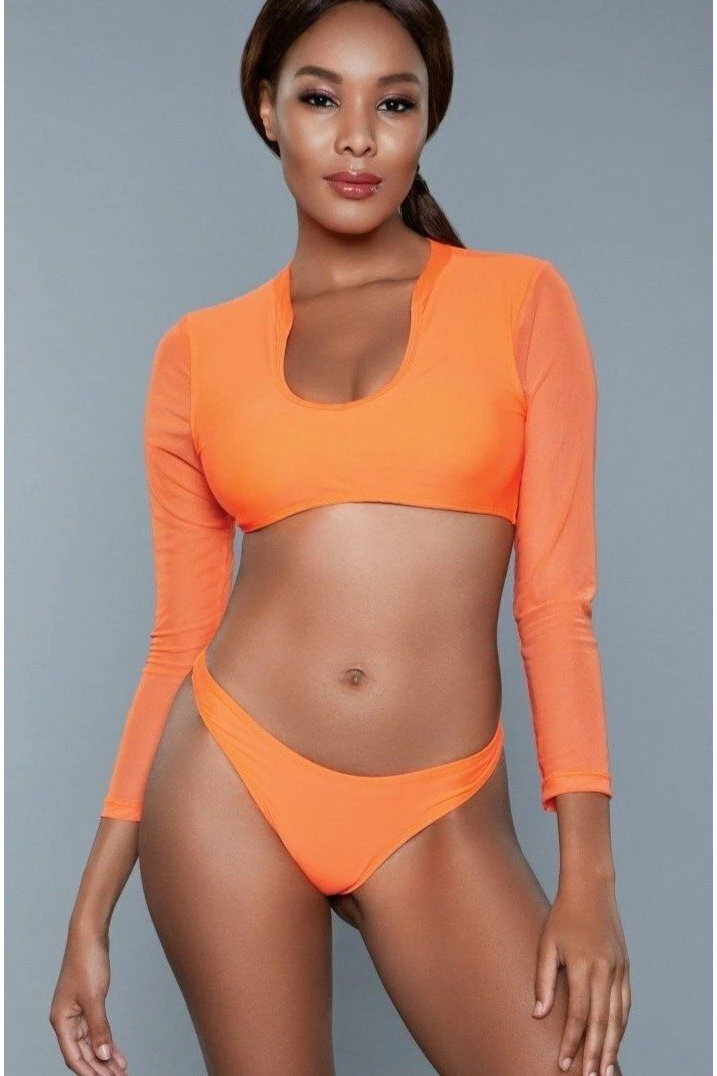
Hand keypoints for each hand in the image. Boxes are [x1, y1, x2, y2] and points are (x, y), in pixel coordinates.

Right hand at [49, 923, 128, 1074]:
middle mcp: (66, 1020)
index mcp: (61, 1020)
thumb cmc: (87, 962)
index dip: (88, 1072)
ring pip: (91, 1044)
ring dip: (105, 1058)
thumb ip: (99, 1028)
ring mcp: (77, 1013)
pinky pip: (97, 1031)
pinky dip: (106, 1042)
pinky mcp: (88, 1005)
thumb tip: (102, 1055)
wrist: (90, 936)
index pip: (73, 1056)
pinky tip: (117, 1054)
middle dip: (99, 1068)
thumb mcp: (94, 997)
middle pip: (82, 1053)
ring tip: (121, 1071)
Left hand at [532, 881, 630, 1075]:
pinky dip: (621, 1026)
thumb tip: (538, 1014)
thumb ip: (543, 980)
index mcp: (583, 966)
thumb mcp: (546, 944)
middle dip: (594, 1054)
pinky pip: (625, 1004)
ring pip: (618, 1017)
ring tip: (604, 1069)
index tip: (564, 1063)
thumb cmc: (563, 916)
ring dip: (611, 1046)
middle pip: (601, 1022)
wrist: (591, 891)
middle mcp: (605, 971)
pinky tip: (615, 1040)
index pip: (578, 1015)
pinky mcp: (625, 968)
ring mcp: (619, 970)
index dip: (571, 1042)